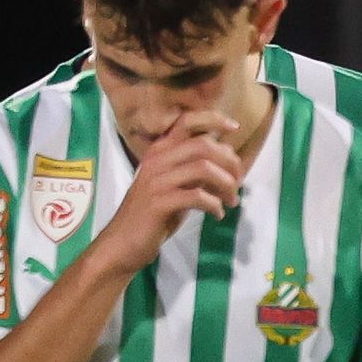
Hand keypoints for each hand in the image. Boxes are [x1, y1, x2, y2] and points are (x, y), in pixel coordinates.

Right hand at [82, 129, 243, 278]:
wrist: (123, 242)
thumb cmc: (153, 214)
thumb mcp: (174, 184)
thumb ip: (194, 170)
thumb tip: (229, 161)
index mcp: (160, 151)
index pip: (186, 122)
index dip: (214, 119)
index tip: (235, 128)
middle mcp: (157, 160)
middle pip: (203, 145)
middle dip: (229, 163)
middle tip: (238, 184)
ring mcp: (156, 180)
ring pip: (203, 168)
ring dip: (226, 185)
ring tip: (231, 201)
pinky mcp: (160, 202)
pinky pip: (197, 196)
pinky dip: (215, 205)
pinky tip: (217, 215)